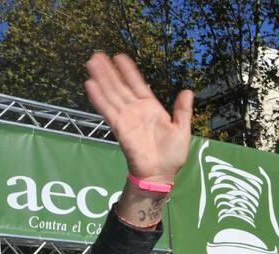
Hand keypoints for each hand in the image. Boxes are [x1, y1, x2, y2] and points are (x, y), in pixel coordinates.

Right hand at [84, 53, 191, 184]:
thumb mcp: (182, 130)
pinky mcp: (120, 128)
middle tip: (97, 55)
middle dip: (109, 72)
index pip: (138, 85)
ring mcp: (126, 118)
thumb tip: (188, 91)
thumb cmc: (172, 155)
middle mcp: (136, 110)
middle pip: (120, 86)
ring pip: (112, 94)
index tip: (119, 57)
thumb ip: (182, 111)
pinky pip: (108, 110)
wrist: (161, 174)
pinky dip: (99, 98)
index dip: (129, 71)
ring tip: (91, 63)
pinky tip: (90, 85)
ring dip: (101, 79)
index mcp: (151, 108)